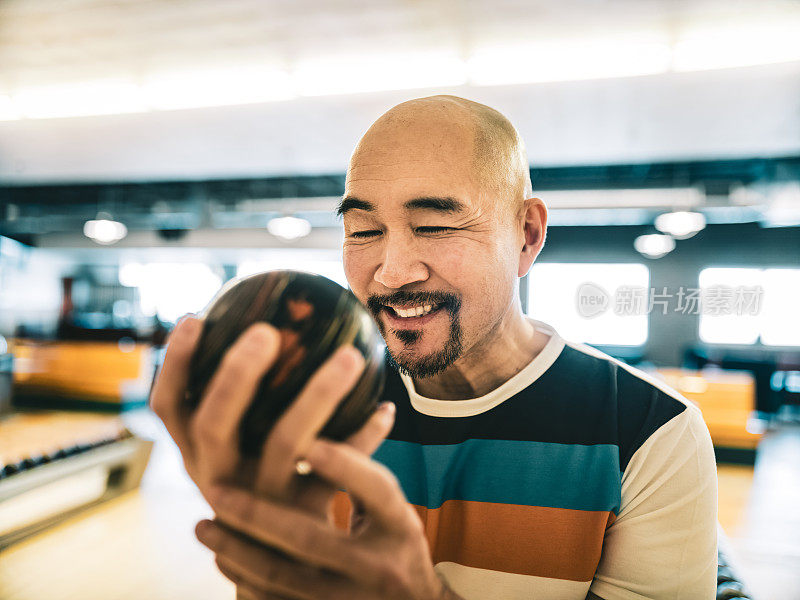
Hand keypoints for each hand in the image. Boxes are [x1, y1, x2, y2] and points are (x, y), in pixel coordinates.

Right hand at [149, 314, 393, 517]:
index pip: (170, 408)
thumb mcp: (240, 452)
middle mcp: (220, 478)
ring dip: (319, 395)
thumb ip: (243, 405)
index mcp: (200, 455)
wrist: (284, 566)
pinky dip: (365, 437)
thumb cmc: (263, 485)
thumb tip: (271, 325)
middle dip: (235, 376)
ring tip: (350, 355)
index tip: (193, 318)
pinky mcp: (305, 520)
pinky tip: (386, 407)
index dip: (174, 365)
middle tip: (265, 331)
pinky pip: (340, 472)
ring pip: (287, 444)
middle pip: (215, 424)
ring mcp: (261, 503)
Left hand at [196, 438, 462, 599]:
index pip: (375, 490)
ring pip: (280, 573)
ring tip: (202, 525)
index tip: (308, 441)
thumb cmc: (399, 548)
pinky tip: (221, 554)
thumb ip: (365, 476)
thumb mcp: (397, 512)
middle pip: (310, 537)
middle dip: (258, 513)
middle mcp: (378, 566)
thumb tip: (346, 408)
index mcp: (401, 527)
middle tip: (215, 488)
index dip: (343, 464)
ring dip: (236, 547)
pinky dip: (243, 577)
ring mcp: (348, 598)